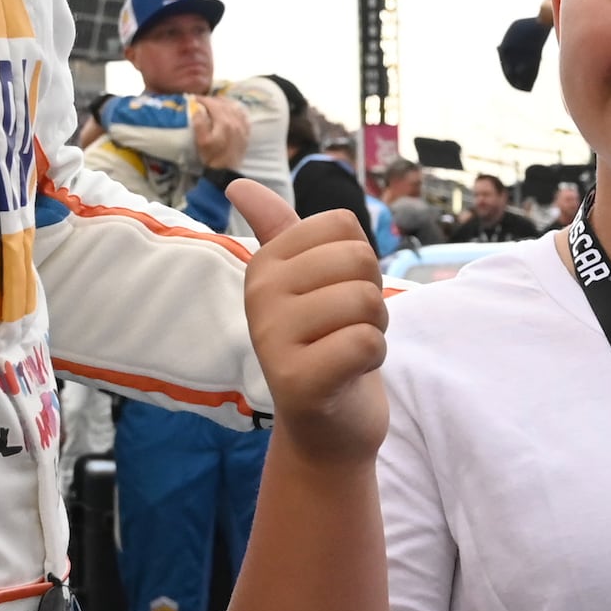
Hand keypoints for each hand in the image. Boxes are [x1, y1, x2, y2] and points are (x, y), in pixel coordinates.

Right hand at [189, 95, 250, 169]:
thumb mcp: (201, 141)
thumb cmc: (211, 157)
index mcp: (224, 122)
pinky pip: (243, 115)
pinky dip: (236, 109)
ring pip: (235, 107)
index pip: (213, 104)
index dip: (203, 99)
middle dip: (213, 100)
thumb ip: (199, 123)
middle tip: (203, 101)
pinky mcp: (246, 132)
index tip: (195, 98)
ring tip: (216, 103)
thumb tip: (197, 109)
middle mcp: (236, 121)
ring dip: (225, 102)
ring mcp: (243, 127)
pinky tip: (232, 110)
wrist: (226, 172)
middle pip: (224, 103)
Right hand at [229, 182, 386, 462]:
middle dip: (371, 296)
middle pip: (359, 260)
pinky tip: (348, 373)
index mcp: (264, 263)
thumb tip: (236, 183)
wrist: (326, 427)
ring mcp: (272, 337)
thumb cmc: (324, 343)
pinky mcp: (295, 379)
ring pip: (366, 300)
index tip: (335, 292)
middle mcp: (259, 295)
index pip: (343, 224)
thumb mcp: (304, 280)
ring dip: (374, 329)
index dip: (359, 259)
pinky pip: (365, 342)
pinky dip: (372, 358)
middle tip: (346, 327)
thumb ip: (276, 228)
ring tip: (346, 349)